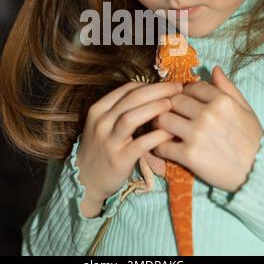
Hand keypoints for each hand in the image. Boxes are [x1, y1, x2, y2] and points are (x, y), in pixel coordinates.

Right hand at [76, 80, 182, 201]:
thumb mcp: (104, 124)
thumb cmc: (101, 148)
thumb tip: (154, 94)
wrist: (86, 179)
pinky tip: (170, 132)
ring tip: (172, 105)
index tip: (169, 85)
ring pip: (132, 117)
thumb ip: (123, 109)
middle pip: (132, 98)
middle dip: (158, 90)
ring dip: (155, 108)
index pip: (127, 89)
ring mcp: (108, 141)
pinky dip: (157, 136)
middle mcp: (101, 122)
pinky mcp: (119, 159)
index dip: (151, 84)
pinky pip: (140, 144)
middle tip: (177, 89)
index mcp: (99, 109)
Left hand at [151, 66, 263, 192]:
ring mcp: (196, 135)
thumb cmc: (252, 140)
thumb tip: (214, 69)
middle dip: (169, 106)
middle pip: (173, 101)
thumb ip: (227, 88)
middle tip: (168, 113)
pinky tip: (164, 147)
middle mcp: (207, 114)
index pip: (191, 87)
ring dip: (159, 123)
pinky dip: (159, 146)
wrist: (257, 173)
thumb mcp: (245, 109)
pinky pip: (162, 145)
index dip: (184, 92)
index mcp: (221, 101)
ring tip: (163, 128)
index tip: (183, 100)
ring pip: (162, 119)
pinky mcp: (189, 155)